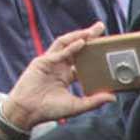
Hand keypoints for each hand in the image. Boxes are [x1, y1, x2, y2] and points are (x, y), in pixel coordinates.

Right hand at [1, 26, 120, 130]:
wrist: (27, 112)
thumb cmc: (48, 110)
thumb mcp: (76, 106)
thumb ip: (94, 101)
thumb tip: (113, 98)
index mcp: (66, 76)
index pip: (83, 62)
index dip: (94, 55)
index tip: (107, 50)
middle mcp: (59, 67)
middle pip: (76, 48)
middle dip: (88, 37)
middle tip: (101, 27)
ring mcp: (50, 62)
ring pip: (66, 44)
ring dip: (79, 36)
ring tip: (92, 30)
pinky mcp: (42, 61)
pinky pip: (58, 52)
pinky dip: (70, 47)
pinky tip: (81, 42)